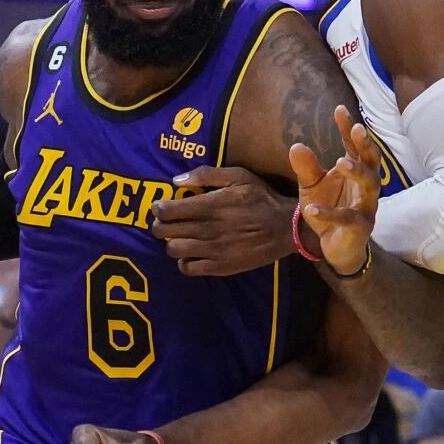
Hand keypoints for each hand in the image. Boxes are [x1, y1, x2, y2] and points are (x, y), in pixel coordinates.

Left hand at [151, 167, 293, 275]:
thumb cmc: (261, 198)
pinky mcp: (220, 267)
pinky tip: (191, 253)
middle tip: (165, 222)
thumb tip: (176, 181)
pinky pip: (188, 269)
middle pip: (165, 231)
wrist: (285, 228)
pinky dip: (184, 261)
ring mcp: (213, 250)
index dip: (158, 208)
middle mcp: (207, 229)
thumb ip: (206, 175)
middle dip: (159, 225)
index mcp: (210, 205)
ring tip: (178, 237)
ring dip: (171, 242)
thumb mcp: (238, 176)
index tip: (160, 207)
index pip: (167, 210)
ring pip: (173, 250)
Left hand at [288, 106, 379, 275]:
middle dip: (365, 145)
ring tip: (341, 162)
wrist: (337, 245)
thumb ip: (307, 167)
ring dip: (356, 172)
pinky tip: (311, 208)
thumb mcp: (313, 185)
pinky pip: (346, 218)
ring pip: (370, 186)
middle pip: (371, 161)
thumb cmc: (329, 206)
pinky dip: (329, 213)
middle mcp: (366, 185)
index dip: (348, 128)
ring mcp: (366, 206)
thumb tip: (296, 145)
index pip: (354, 146)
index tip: (340, 109)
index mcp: (355, 170)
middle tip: (357, 129)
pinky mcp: (360, 227)